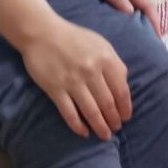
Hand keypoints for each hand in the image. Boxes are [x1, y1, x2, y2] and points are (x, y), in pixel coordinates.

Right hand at [21, 14, 130, 139]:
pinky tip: (83, 132)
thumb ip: (114, 63)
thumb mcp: (101, 44)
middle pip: (107, 104)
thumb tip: (123, 85)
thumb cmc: (74, 38)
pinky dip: (77, 125)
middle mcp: (91, 72)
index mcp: (106, 59)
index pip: (121, 90)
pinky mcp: (55, 89)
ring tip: (104, 135)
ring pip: (91, 111)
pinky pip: (69, 113)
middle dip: (114, 120)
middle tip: (115, 128)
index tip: (126, 117)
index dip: (125, 107)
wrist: (42, 32)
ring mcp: (72, 81)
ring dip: (100, 126)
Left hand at [62, 0, 159, 35]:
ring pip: (141, 5)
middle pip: (147, 6)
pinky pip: (132, 3)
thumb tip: (131, 12)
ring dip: (145, 19)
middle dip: (153, 22)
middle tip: (152, 42)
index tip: (157, 37)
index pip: (148, 4)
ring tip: (144, 37)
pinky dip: (136, 15)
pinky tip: (131, 24)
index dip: (155, 20)